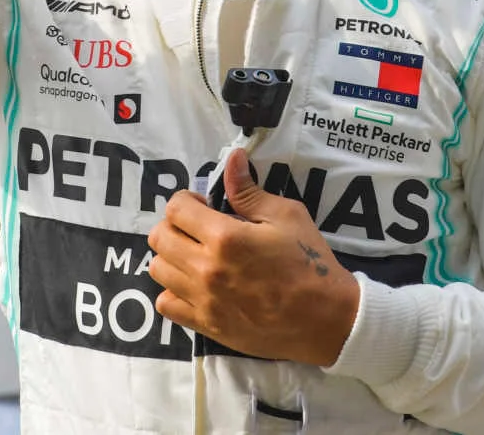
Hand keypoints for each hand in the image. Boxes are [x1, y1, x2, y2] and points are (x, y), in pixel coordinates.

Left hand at [146, 148, 360, 364]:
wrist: (325, 318)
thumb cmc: (309, 262)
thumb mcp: (286, 217)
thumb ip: (250, 191)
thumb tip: (232, 158)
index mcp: (225, 238)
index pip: (176, 209)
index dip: (186, 200)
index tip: (203, 205)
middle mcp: (206, 269)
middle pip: (160, 237)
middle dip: (175, 225)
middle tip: (197, 228)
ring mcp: (203, 300)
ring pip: (158, 270)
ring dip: (171, 256)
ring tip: (195, 255)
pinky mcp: (206, 325)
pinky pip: (166, 305)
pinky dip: (172, 291)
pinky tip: (193, 285)